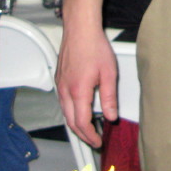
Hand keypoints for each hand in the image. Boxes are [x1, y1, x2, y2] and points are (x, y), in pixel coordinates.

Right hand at [55, 21, 114, 147]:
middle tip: (94, 139)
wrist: (80, 29)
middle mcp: (65, 91)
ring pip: (65, 113)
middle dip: (83, 134)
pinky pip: (63, 102)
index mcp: (78, 91)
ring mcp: (60, 85)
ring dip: (76, 124)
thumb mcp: (109, 73)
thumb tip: (111, 116)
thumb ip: (109, 97)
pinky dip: (71, 112)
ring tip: (89, 128)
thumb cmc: (94, 46)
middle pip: (71, 122)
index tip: (98, 140)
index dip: (90, 135)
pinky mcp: (59, 80)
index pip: (82, 123)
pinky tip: (80, 110)